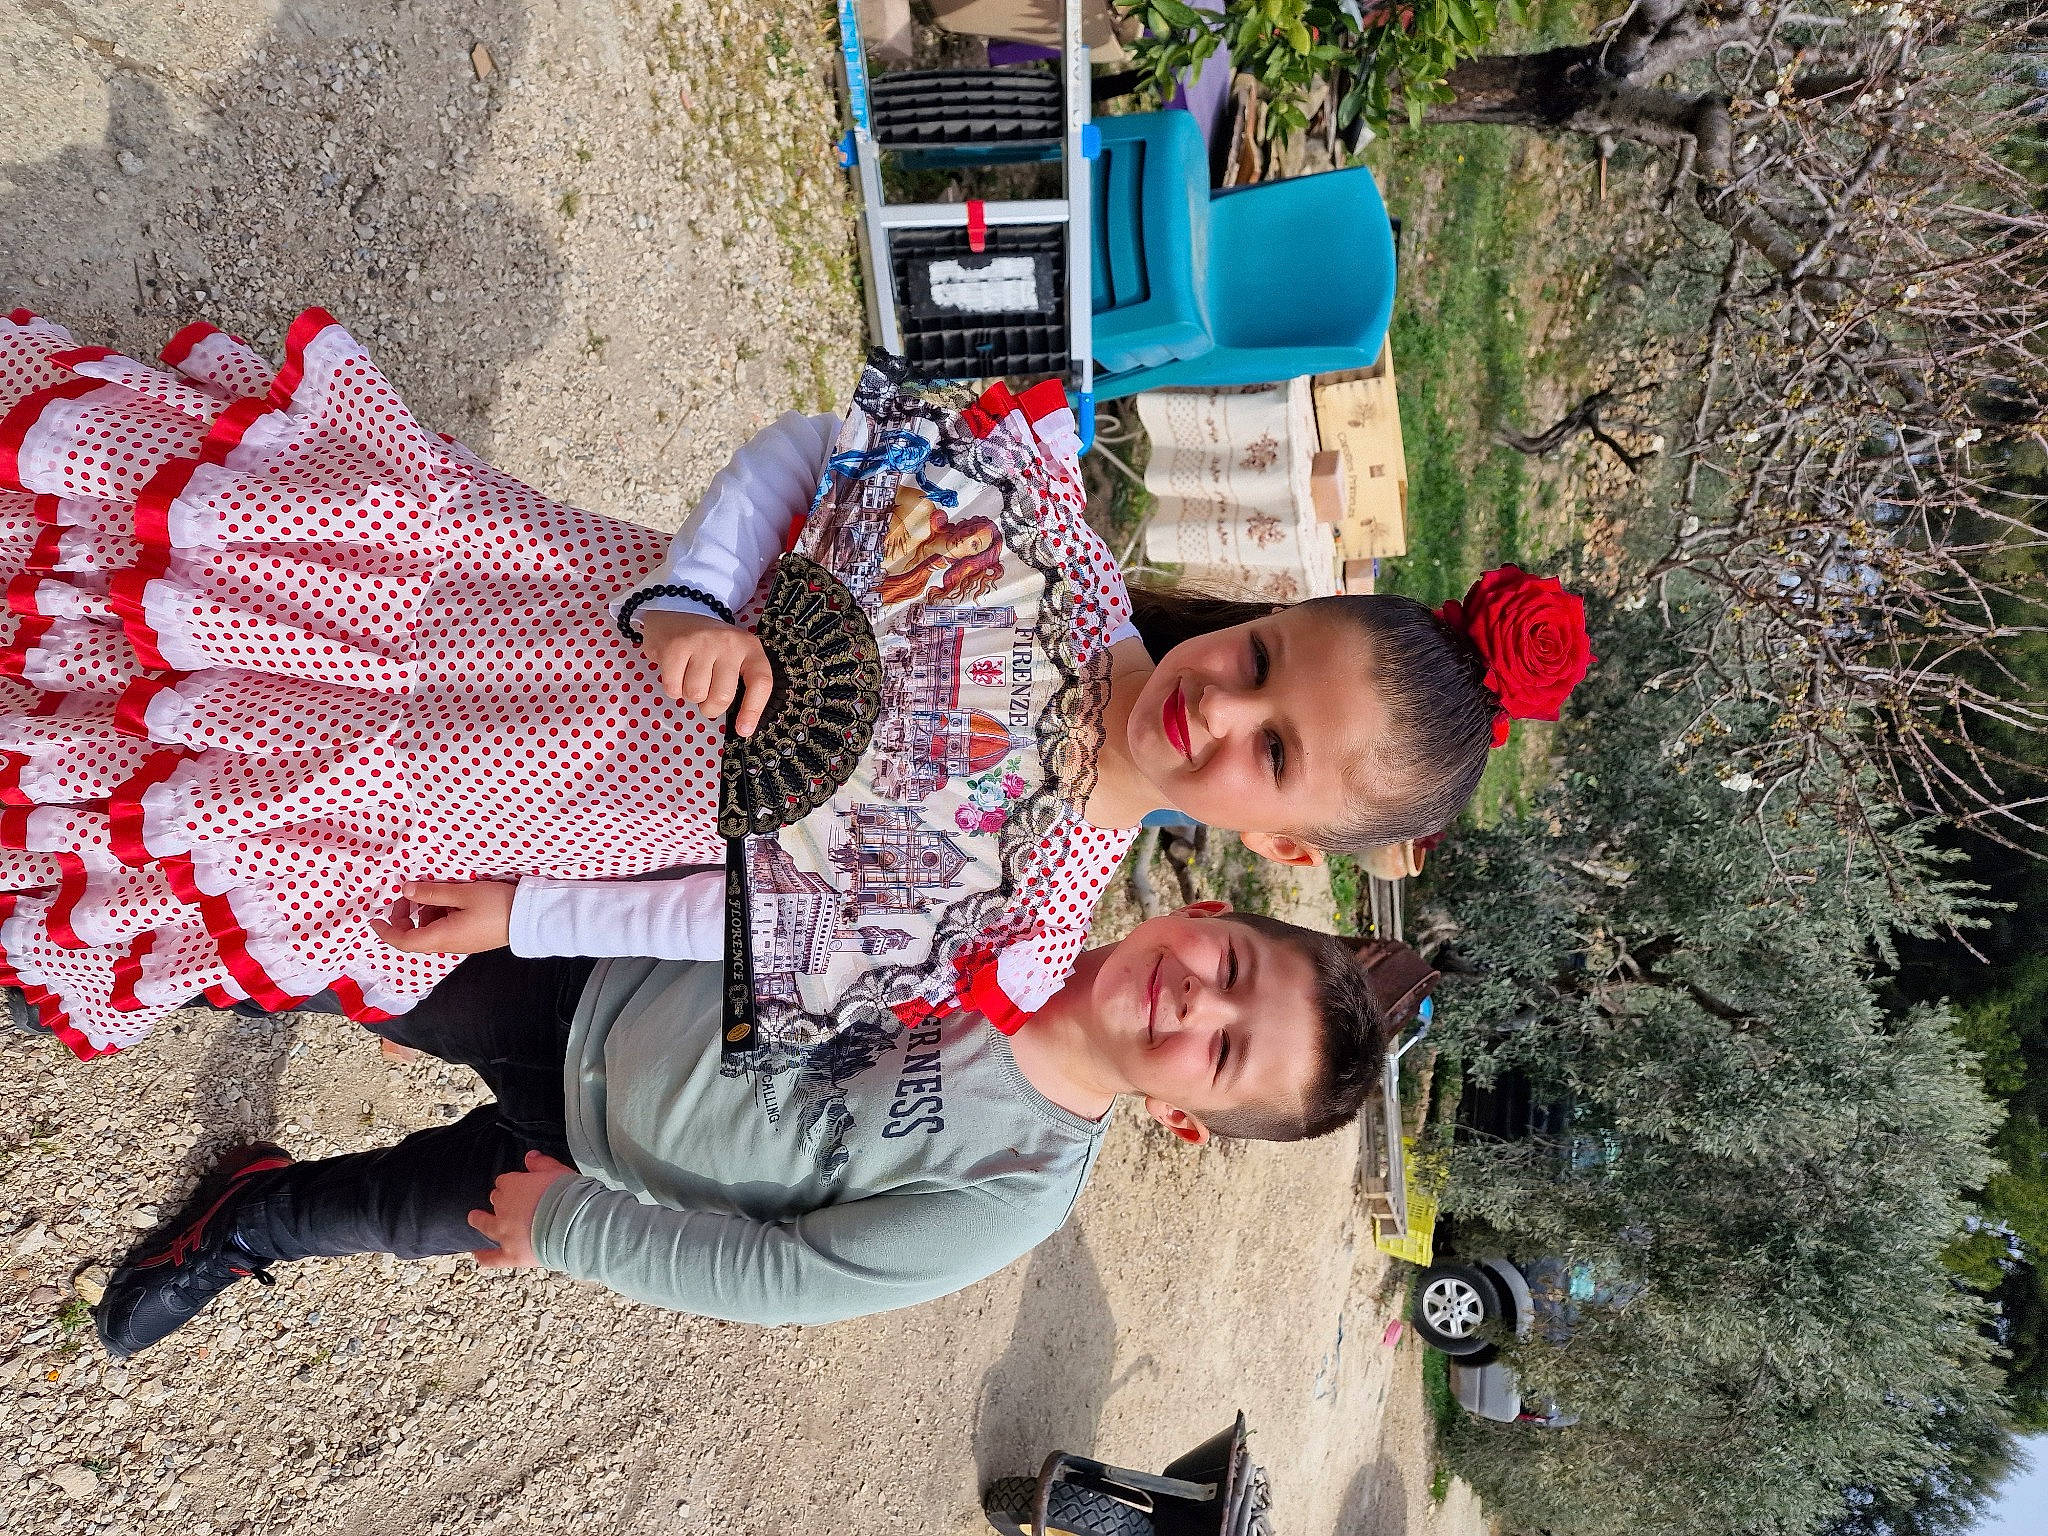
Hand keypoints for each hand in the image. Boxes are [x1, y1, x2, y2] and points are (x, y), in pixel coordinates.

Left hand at [371, 880, 515, 953]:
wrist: (528, 919)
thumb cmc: (496, 906)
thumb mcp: (462, 894)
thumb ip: (431, 893)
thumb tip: (405, 890)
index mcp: (441, 937)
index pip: (403, 941)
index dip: (385, 931)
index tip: (374, 919)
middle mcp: (448, 944)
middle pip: (414, 937)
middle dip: (404, 917)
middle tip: (407, 895)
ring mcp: (460, 943)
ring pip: (429, 932)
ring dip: (423, 914)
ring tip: (434, 892)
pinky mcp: (470, 938)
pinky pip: (444, 929)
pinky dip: (438, 915)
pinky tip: (450, 899)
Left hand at [468, 1150, 574, 1268]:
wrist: (576, 1224)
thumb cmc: (570, 1195)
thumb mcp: (557, 1171)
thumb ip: (541, 1163)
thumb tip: (530, 1155)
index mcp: (513, 1186)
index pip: (504, 1182)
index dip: (512, 1184)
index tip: (519, 1186)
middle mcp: (503, 1209)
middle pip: (496, 1201)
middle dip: (501, 1200)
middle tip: (512, 1203)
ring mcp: (505, 1233)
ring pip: (485, 1225)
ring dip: (479, 1220)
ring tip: (474, 1218)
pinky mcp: (511, 1254)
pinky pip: (492, 1257)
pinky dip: (484, 1256)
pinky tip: (478, 1254)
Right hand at [637, 608, 773, 737]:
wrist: (680, 608)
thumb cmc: (712, 645)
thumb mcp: (735, 656)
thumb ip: (741, 683)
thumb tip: (741, 726)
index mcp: (750, 648)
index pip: (760, 682)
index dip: (753, 710)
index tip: (743, 730)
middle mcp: (729, 643)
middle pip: (722, 697)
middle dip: (711, 708)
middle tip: (706, 696)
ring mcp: (701, 643)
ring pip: (695, 695)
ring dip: (690, 695)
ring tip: (690, 676)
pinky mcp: (675, 647)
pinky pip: (673, 688)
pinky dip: (672, 688)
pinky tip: (676, 671)